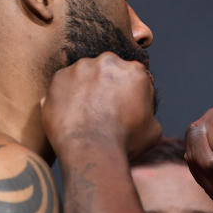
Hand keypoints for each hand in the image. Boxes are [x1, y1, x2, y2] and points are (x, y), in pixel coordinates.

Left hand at [42, 53, 160, 158]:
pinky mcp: (59, 78)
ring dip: (86, 89)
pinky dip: (67, 97)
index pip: (134, 78)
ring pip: (85, 76)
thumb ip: (149, 112)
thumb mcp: (153, 130)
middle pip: (108, 73)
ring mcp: (80, 68)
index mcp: (134, 71)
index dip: (130, 95)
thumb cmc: (125, 143)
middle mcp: (107, 62)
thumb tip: (143, 113)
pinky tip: (72, 116)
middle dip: (107, 87)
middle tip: (104, 112)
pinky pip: (64, 85)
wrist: (90, 151)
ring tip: (86, 115)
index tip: (124, 110)